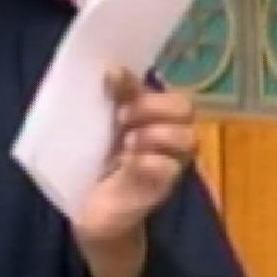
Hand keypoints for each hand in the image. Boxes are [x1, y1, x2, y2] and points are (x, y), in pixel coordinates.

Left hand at [73, 68, 195, 248]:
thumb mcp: (102, 122)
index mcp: (157, 115)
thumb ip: (115, 96)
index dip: (144, 84)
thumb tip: (114, 69)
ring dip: (152, 135)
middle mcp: (172, 136)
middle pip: (185, 108)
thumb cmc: (97, 160)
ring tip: (125, 145)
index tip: (111, 81)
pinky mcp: (162, 188)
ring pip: (187, 137)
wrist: (90, 207)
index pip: (171, 91)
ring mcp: (172, 163)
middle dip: (150, 107)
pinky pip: (168, 168)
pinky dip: (146, 162)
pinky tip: (125, 164)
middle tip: (121, 119)